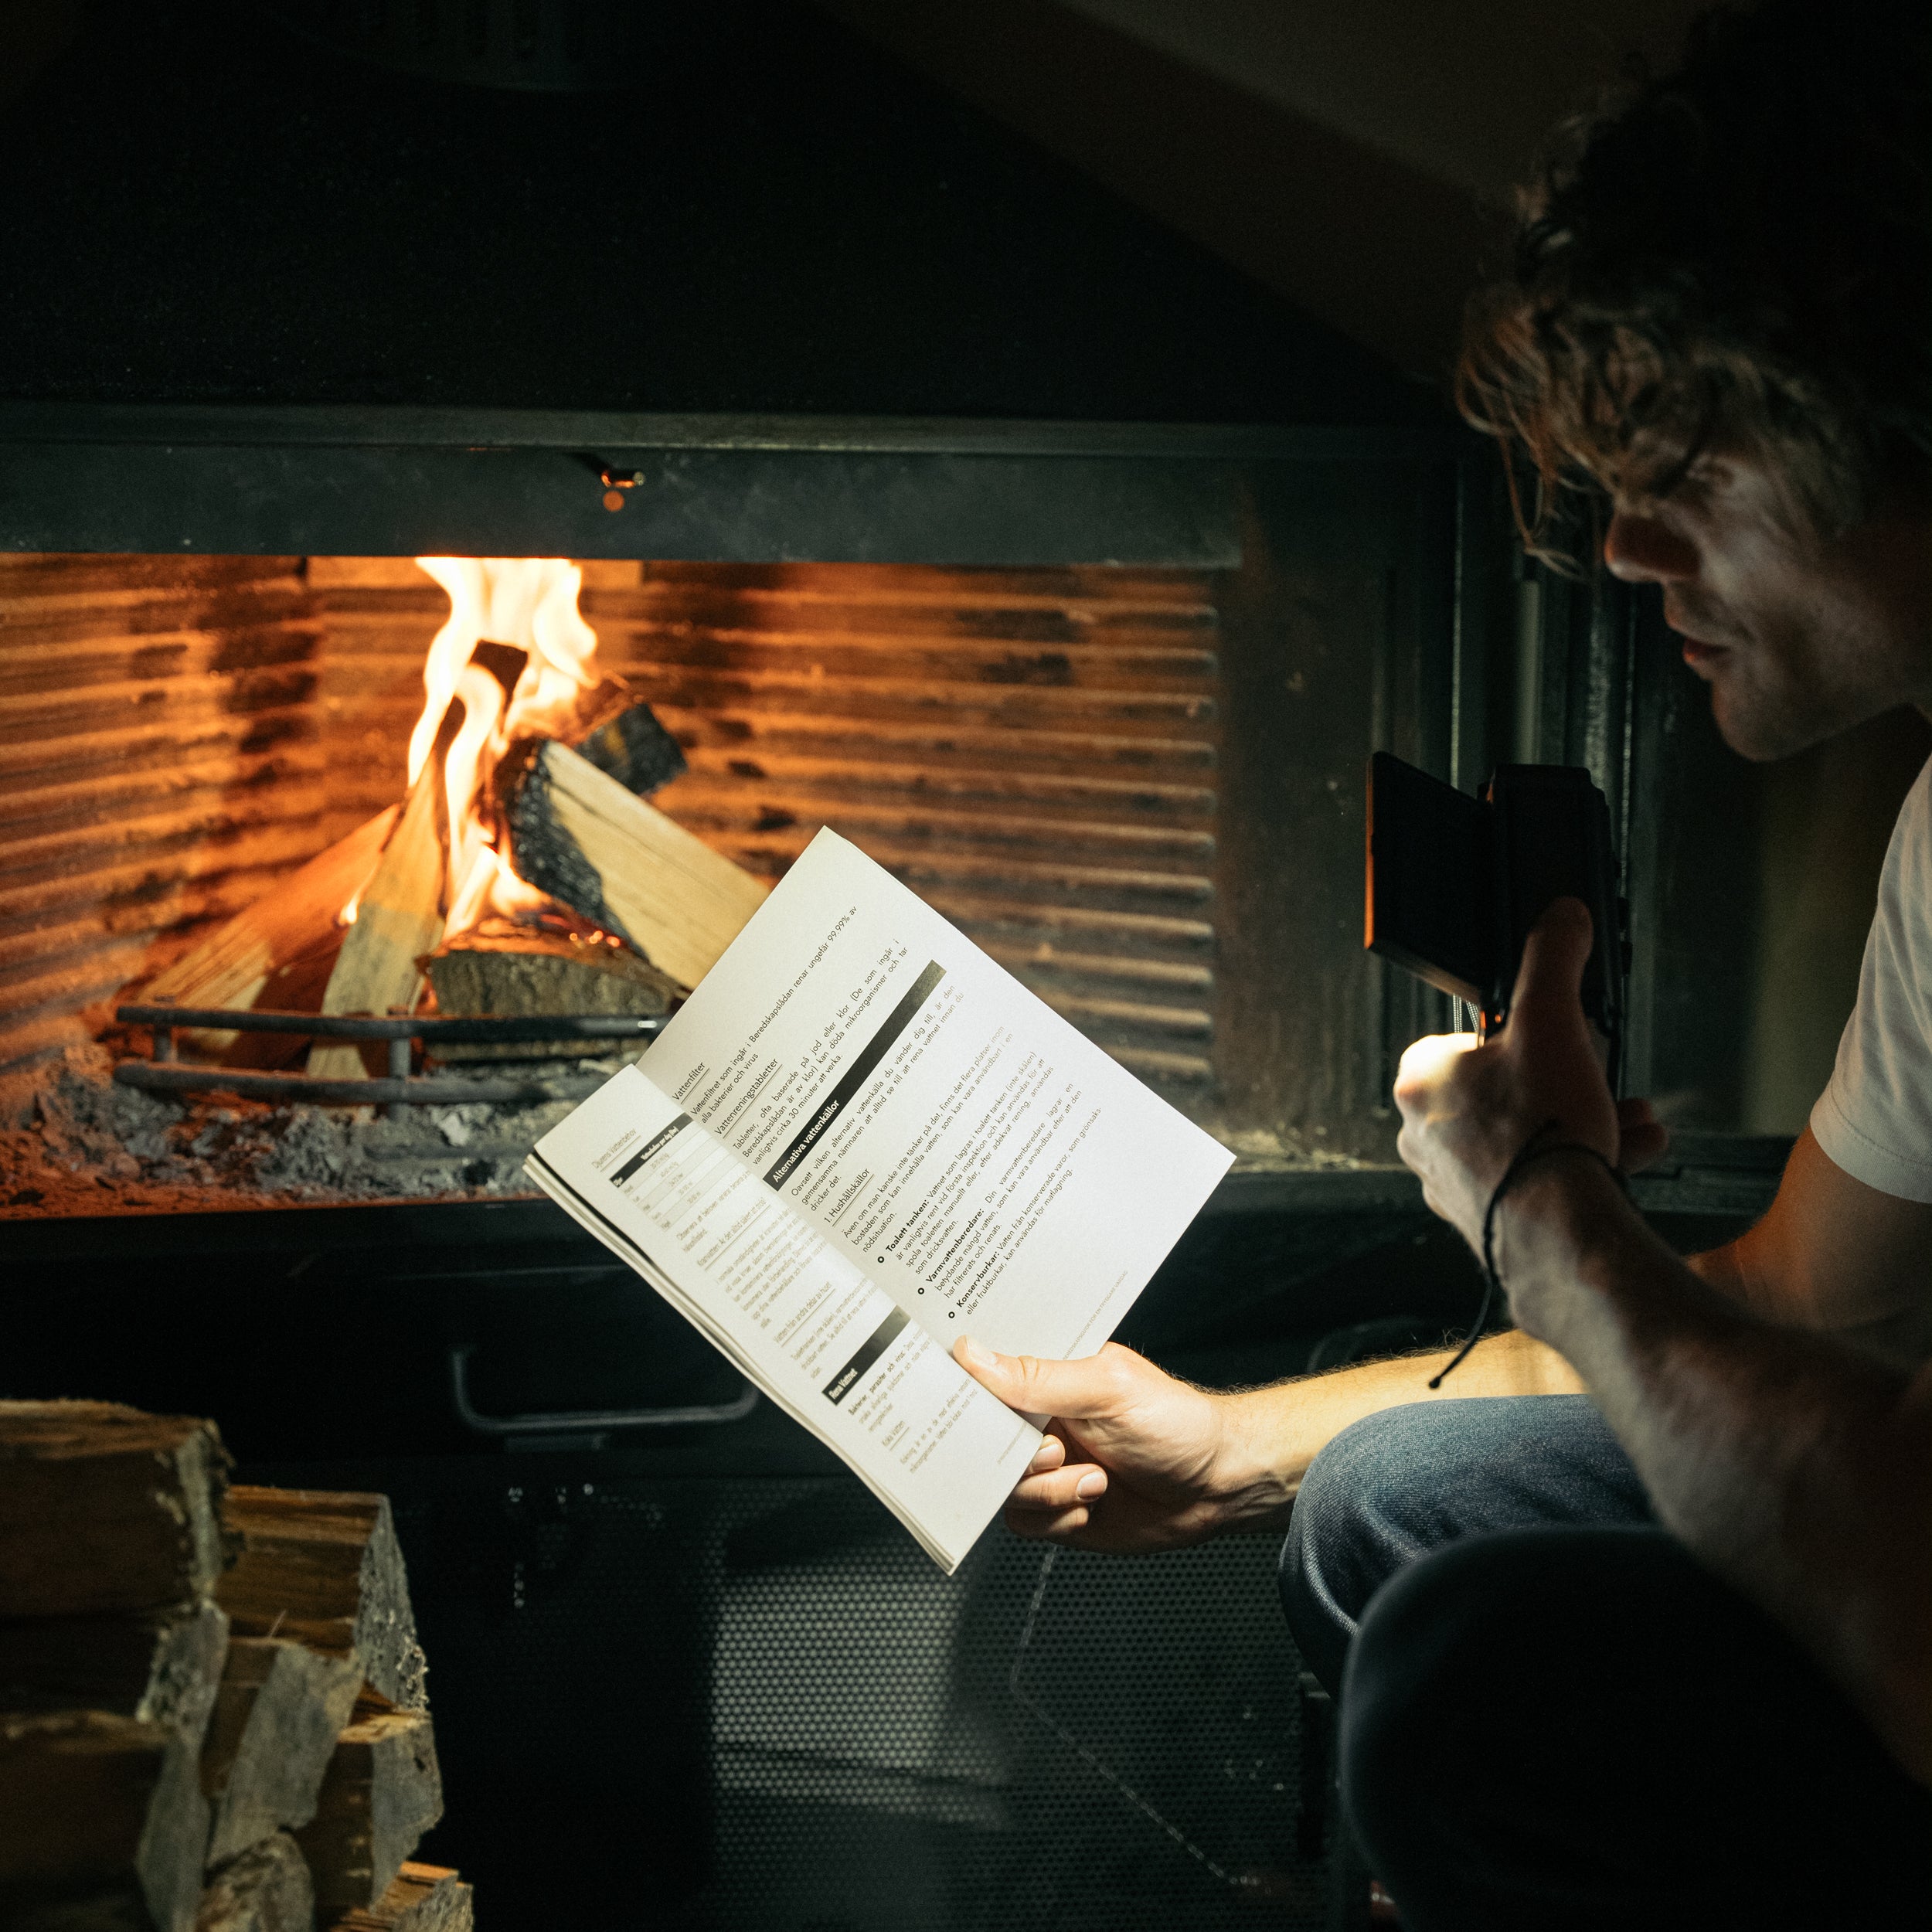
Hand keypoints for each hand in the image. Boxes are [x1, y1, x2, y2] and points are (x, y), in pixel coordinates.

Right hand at [952, 1336, 1270, 1550]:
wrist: (1218, 1489)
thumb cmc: (1178, 1424)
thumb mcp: (1107, 1388)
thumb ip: (1037, 1377)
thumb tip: (973, 1356)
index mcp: (1048, 1374)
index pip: (984, 1371)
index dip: (963, 1385)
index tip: (954, 1397)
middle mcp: (1040, 1418)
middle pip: (980, 1436)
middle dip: (1014, 1453)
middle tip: (1055, 1450)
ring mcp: (1044, 1465)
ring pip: (1001, 1485)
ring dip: (1047, 1490)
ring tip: (1093, 1479)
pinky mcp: (1052, 1508)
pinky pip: (1021, 1521)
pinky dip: (1056, 1517)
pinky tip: (1093, 1503)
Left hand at [1394, 898, 1660, 1249]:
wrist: (1558, 1234)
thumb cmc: (1541, 1132)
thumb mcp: (1553, 1022)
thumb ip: (1553, 960)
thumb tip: (1560, 916)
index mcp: (1420, 1078)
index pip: (1472, 1034)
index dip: (1526, 1033)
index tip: (1563, 1040)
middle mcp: (1422, 1131)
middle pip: (1507, 1086)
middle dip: (1571, 1081)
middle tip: (1607, 1082)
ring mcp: (1450, 1178)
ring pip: (1525, 1133)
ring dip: (1586, 1120)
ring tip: (1634, 1120)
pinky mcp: (1482, 1215)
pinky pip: (1534, 1176)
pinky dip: (1579, 1162)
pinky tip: (1628, 1154)